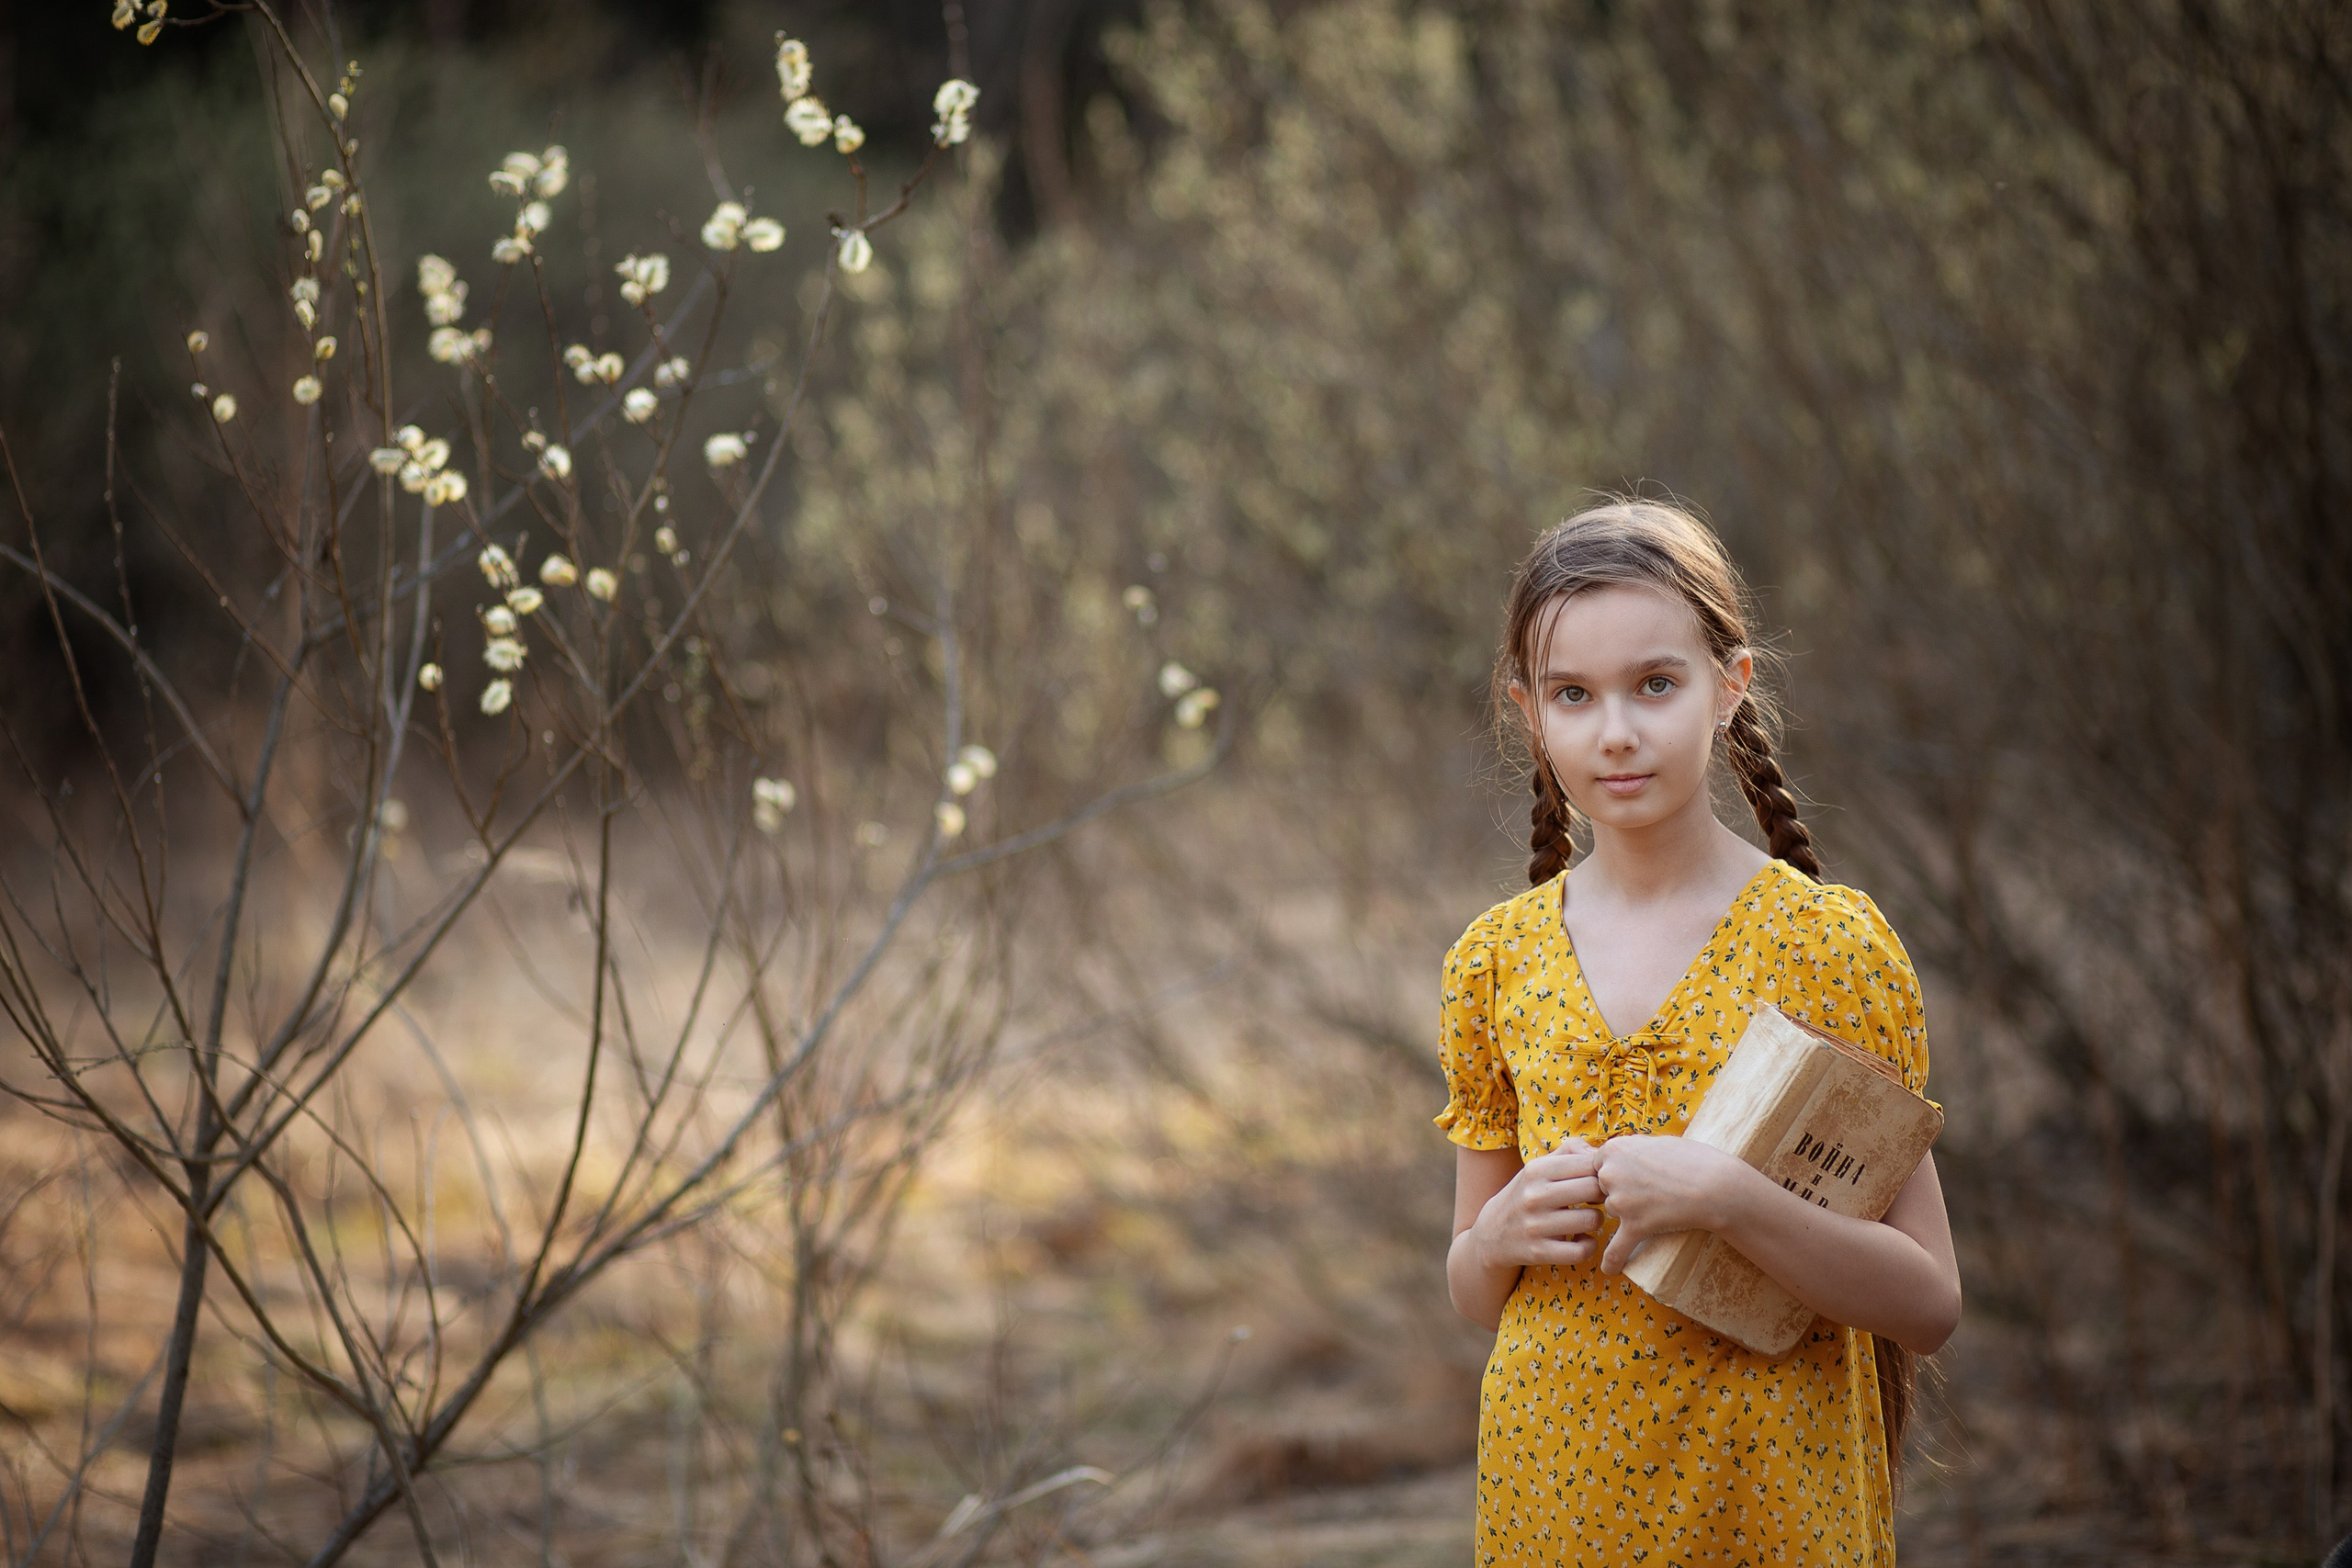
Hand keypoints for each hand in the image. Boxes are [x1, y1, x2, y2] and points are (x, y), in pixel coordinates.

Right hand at [1471, 1136, 1605, 1270]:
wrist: (1492, 1233)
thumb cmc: (1527, 1194)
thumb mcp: (1539, 1167)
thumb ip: (1570, 1151)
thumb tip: (1602, 1152)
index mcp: (1537, 1169)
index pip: (1589, 1164)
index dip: (1601, 1173)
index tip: (1597, 1181)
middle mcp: (1534, 1195)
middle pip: (1594, 1189)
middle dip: (1602, 1195)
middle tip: (1596, 1201)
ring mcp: (1535, 1225)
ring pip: (1592, 1220)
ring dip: (1595, 1221)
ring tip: (1585, 1219)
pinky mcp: (1539, 1252)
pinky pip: (1582, 1250)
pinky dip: (1588, 1246)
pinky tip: (1579, 1239)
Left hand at [1592, 1134, 1752, 1273]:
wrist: (1717, 1185)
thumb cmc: (1693, 1160)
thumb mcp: (1656, 1142)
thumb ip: (1632, 1149)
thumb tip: (1619, 1155)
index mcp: (1614, 1149)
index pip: (1599, 1164)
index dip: (1617, 1171)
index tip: (1636, 1175)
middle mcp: (1611, 1174)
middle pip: (1603, 1189)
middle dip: (1622, 1191)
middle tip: (1652, 1190)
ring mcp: (1620, 1201)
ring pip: (1613, 1212)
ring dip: (1629, 1214)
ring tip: (1660, 1207)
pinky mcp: (1635, 1226)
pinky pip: (1616, 1249)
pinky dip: (1613, 1260)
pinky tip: (1610, 1270)